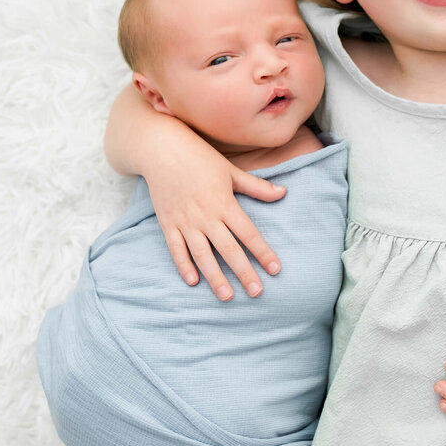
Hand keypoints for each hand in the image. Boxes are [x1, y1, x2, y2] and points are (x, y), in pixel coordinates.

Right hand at [146, 134, 285, 300]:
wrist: (161, 149)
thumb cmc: (200, 157)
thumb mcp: (231, 170)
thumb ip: (257, 186)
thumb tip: (284, 192)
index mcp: (224, 203)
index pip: (248, 233)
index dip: (263, 252)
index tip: (275, 269)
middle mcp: (205, 215)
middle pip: (228, 249)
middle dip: (244, 272)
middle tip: (257, 293)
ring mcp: (184, 221)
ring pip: (202, 255)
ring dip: (215, 277)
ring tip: (227, 296)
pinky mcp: (167, 223)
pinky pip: (176, 249)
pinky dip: (184, 265)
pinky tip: (193, 281)